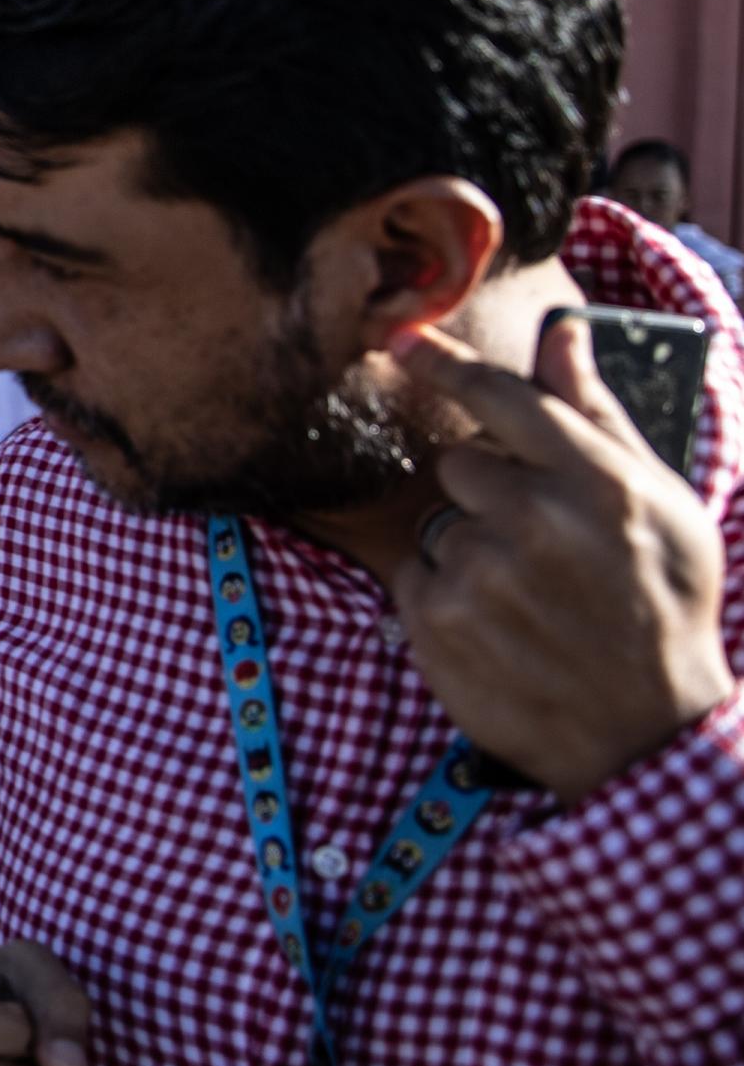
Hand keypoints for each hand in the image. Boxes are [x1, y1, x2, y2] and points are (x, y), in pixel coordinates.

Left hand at [391, 319, 731, 804]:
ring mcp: (480, 571)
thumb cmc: (662, 607)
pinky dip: (446, 596)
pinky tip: (499, 627)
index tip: (403, 337)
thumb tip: (563, 334)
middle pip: (459, 464)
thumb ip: (600, 416)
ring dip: (473, 552)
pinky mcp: (435, 618)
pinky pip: (416, 574)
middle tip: (540, 546)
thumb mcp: (661, 507)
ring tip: (530, 599)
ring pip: (441, 524)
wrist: (642, 732)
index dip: (447, 362)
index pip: (503, 397)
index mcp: (599, 482)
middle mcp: (536, 519)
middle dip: (488, 495)